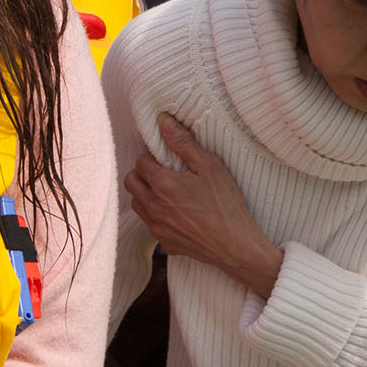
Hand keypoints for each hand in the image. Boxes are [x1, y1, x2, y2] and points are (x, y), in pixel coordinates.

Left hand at [125, 114, 284, 297]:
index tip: (166, 158)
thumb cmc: (225, 203)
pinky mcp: (164, 242)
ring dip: (146, 194)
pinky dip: (157, 216)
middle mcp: (153, 206)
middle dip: (142, 173)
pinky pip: (151, 224)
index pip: (140, 162)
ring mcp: (157, 227)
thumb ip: (183, 142)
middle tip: (163, 171)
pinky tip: (177, 213)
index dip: (152, 156)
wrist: (235, 245)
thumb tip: (163, 121)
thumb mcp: (209, 166)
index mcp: (162, 185)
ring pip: (137, 204)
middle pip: (131, 182)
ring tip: (168, 192)